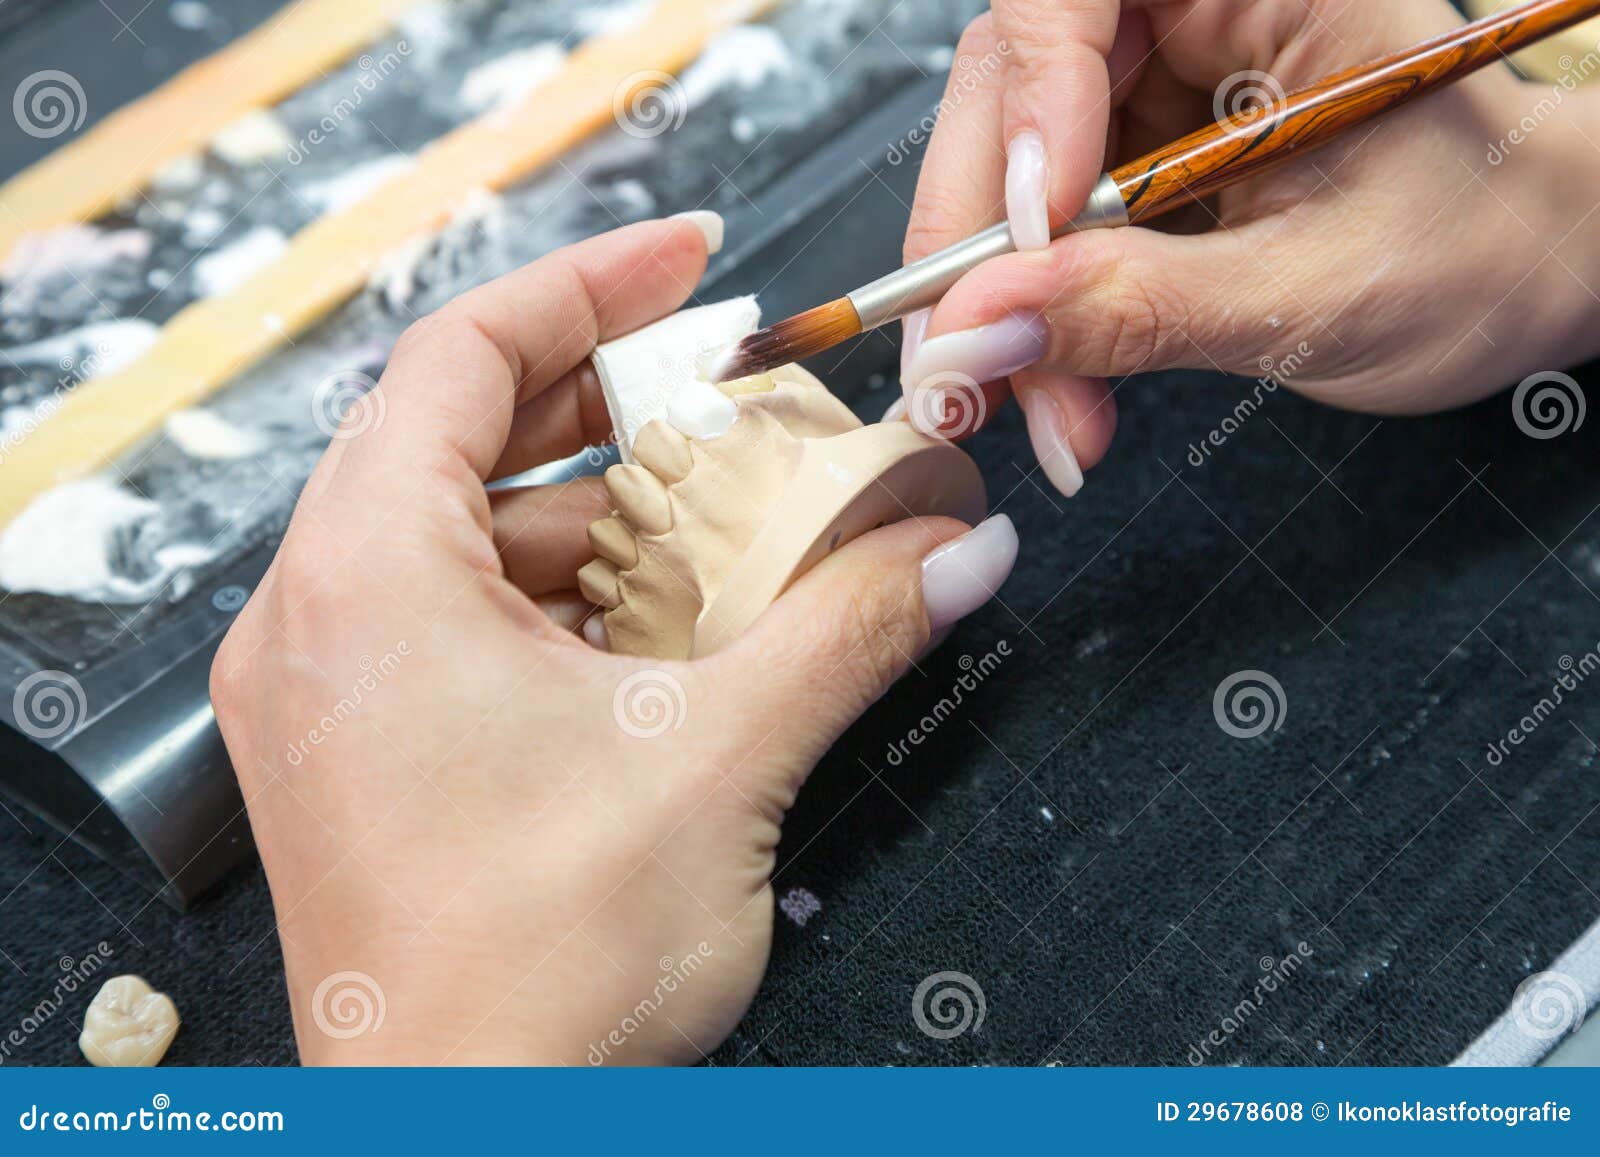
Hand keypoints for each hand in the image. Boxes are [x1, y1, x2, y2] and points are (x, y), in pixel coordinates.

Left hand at [210, 218, 1017, 1064]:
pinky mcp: (367, 752)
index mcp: (364, 579)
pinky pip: (465, 618)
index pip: (462, 349)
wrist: (465, 1145)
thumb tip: (948, 552)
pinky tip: (668, 624)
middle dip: (616, 408)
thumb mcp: (717, 764)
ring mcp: (335, 692)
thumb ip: (846, 630)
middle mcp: (321, 620)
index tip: (688, 262)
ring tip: (725, 523)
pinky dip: (568, 598)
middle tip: (730, 396)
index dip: (590, 285)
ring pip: (473, 536)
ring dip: (605, 516)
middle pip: (467, 436)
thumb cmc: (525, 987)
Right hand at [900, 0, 1599, 493]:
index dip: (1032, 101)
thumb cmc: (1474, 251)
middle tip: (978, 374)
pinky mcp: (1131, 156)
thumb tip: (982, 328)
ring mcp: (1152, 87)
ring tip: (1052, 413)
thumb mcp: (1309, 293)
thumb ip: (1140, 308)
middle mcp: (1190, 12)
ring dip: (1003, 302)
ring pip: (1006, 170)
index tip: (1031, 234)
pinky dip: (1035, 315)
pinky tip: (1063, 386)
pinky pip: (1039, 226)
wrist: (1520, 280)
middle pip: (1010, 90)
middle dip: (985, 245)